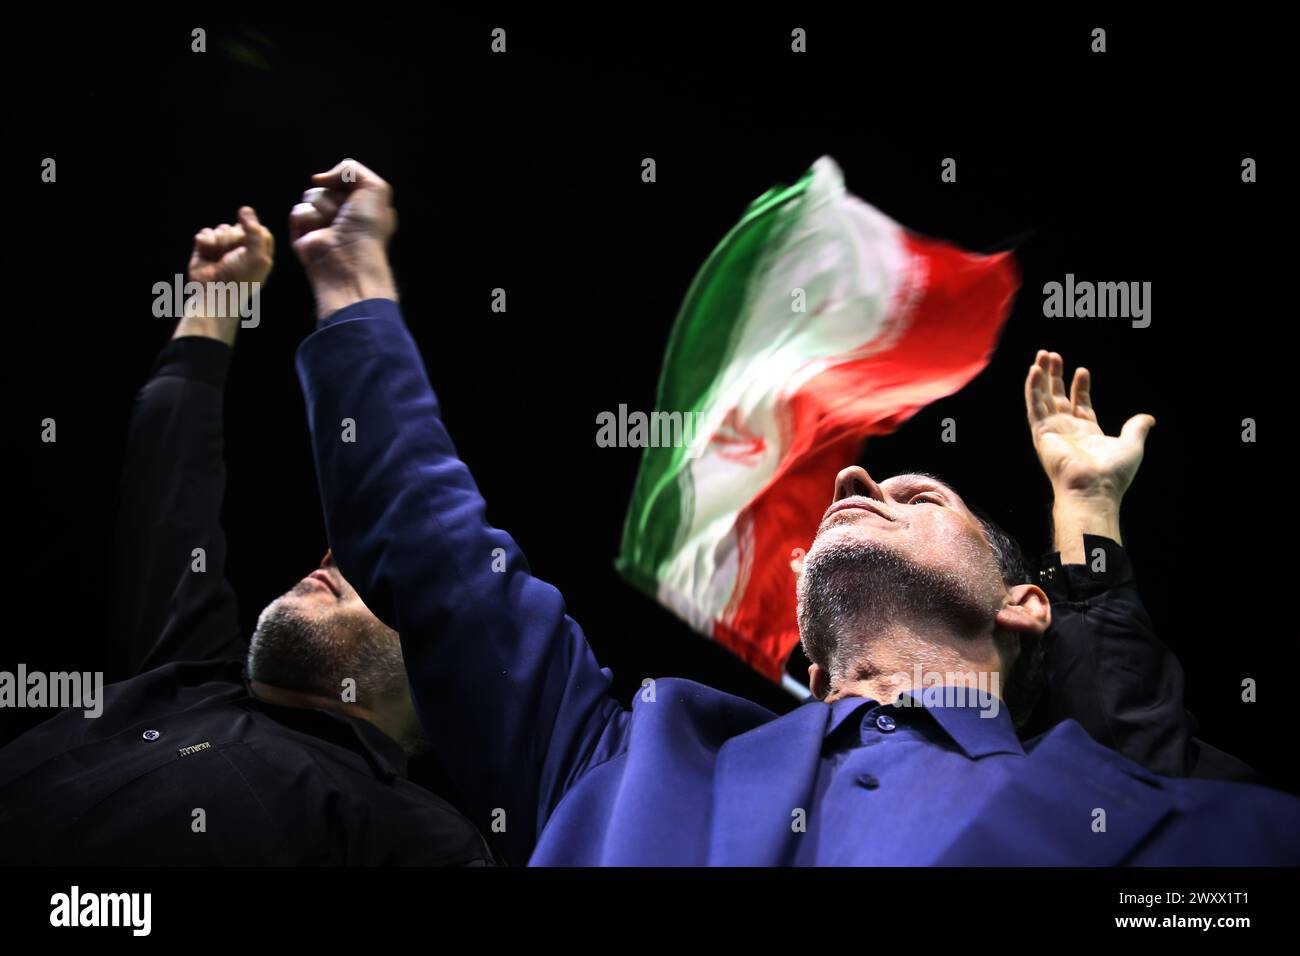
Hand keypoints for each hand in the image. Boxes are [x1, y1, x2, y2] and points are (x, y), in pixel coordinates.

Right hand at [176, 206, 273, 344]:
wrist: (213, 294)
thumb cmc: (240, 280)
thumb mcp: (257, 257)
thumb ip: (255, 232)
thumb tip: (245, 209)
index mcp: (259, 252)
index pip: (258, 229)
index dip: (251, 233)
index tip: (246, 245)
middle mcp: (241, 249)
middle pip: (237, 227)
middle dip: (232, 238)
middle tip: (231, 256)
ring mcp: (223, 248)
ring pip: (220, 228)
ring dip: (218, 241)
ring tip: (218, 257)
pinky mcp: (205, 249)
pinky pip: (205, 232)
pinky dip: (205, 241)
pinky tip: (206, 253)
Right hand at [289, 159, 396, 317]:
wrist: (349, 257)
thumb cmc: (366, 227)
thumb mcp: (374, 188)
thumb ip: (350, 169)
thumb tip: (318, 179)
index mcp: (360, 205)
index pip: (343, 178)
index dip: (348, 185)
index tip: (356, 200)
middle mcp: (341, 214)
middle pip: (325, 186)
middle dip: (334, 197)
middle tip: (344, 217)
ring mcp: (321, 223)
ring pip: (310, 196)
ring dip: (323, 208)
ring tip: (333, 227)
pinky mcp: (302, 233)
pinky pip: (297, 211)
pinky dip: (308, 220)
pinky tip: (319, 234)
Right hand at [1025, 350, 1153, 501]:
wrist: (1095, 488)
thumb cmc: (1113, 473)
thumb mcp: (1131, 444)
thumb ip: (1136, 428)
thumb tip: (1149, 419)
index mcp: (1086, 432)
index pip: (1079, 403)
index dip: (1079, 386)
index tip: (1082, 370)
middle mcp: (1067, 430)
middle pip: (1057, 397)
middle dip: (1055, 376)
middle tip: (1052, 355)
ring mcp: (1053, 431)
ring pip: (1043, 397)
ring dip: (1042, 377)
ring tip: (1042, 356)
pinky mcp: (1042, 433)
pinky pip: (1035, 406)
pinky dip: (1033, 388)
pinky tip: (1034, 371)